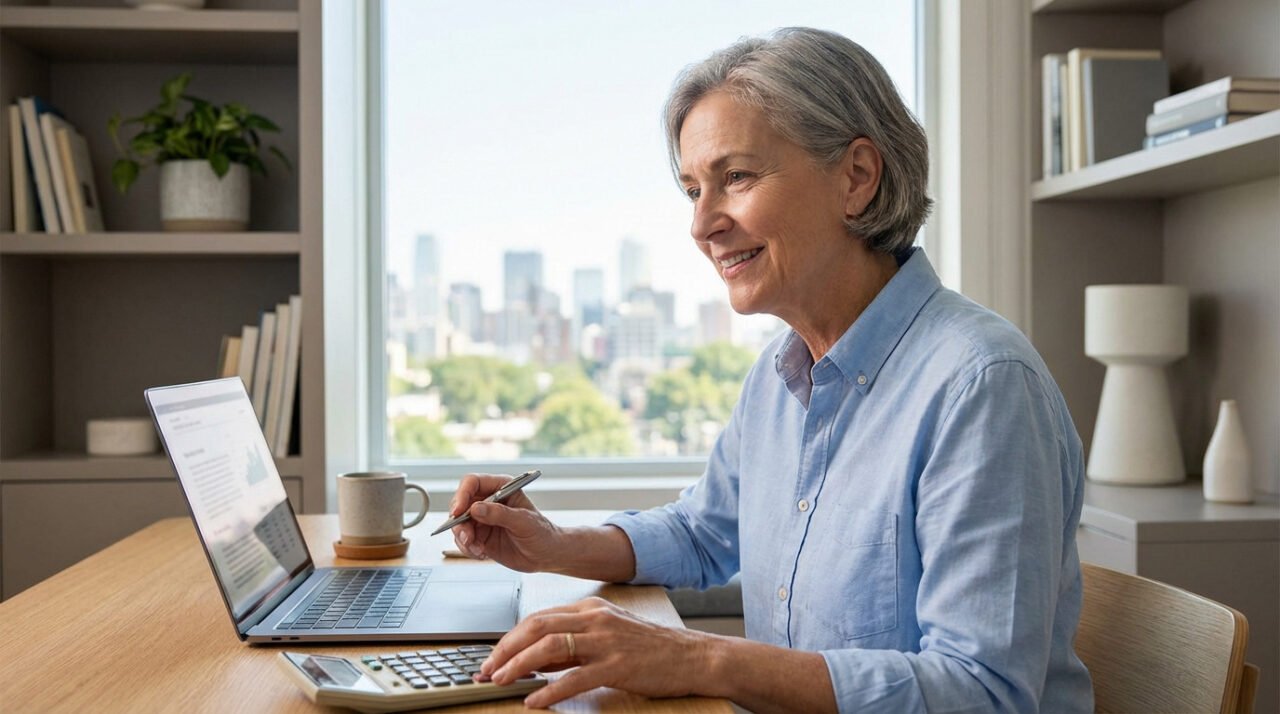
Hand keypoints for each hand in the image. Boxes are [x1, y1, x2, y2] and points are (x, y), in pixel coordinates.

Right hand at [448, 473, 560, 571]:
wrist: (546, 555)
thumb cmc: (542, 533)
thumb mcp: (524, 522)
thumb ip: (500, 514)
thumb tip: (476, 509)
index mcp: (501, 488)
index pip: (472, 483)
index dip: (462, 494)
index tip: (458, 511)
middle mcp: (488, 501)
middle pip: (460, 504)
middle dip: (459, 522)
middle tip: (467, 537)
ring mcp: (482, 519)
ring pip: (459, 524)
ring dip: (463, 538)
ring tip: (478, 550)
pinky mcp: (480, 536)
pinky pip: (463, 540)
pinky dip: (468, 548)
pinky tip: (482, 554)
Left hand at [479, 597, 710, 707]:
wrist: (692, 657)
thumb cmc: (650, 648)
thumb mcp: (608, 635)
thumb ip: (573, 642)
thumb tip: (535, 660)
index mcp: (590, 609)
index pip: (538, 618)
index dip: (509, 638)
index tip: (491, 658)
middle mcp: (595, 619)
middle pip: (537, 627)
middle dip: (505, 650)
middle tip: (486, 670)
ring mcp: (607, 641)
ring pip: (550, 647)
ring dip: (519, 666)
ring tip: (502, 682)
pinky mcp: (618, 665)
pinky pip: (574, 678)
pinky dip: (549, 691)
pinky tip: (535, 702)